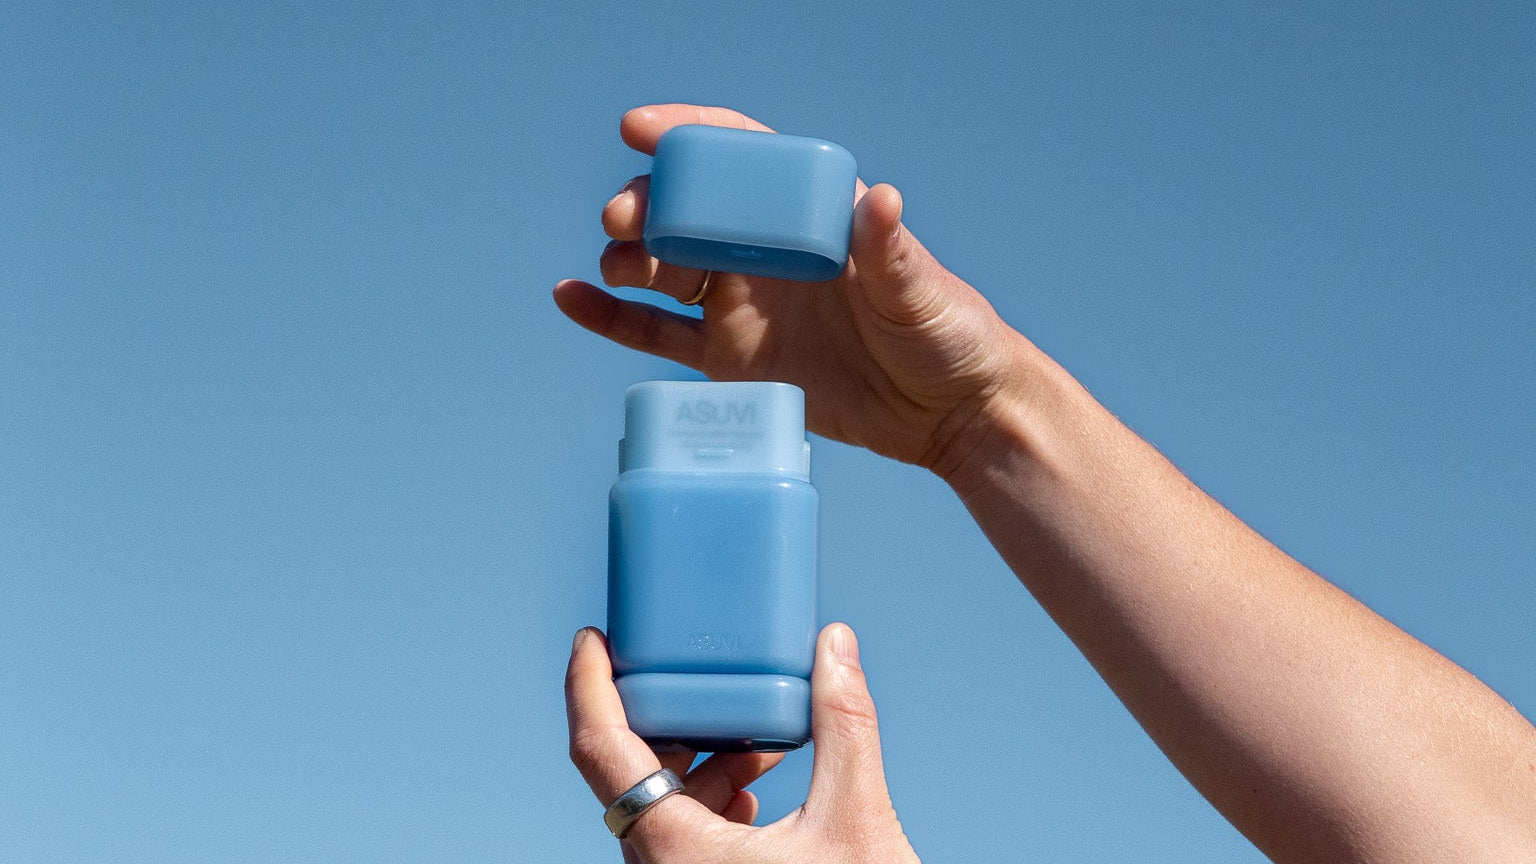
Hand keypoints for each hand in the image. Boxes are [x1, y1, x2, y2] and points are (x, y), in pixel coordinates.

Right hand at [552, 104, 1032, 471]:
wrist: (945, 412)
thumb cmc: (946, 335)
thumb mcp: (921, 291)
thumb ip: (892, 252)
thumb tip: (881, 199)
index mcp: (810, 216)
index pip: (741, 161)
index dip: (690, 139)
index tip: (641, 129)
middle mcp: (767, 251)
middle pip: (690, 213)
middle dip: (647, 205)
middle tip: (622, 216)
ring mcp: (742, 303)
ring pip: (663, 267)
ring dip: (627, 257)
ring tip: (612, 263)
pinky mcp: (727, 359)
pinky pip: (654, 332)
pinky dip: (609, 316)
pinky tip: (568, 297)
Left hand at [566, 623, 920, 863]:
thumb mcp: (856, 818)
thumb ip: (844, 724)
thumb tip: (835, 644)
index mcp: (672, 850)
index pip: (598, 750)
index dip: (586, 685)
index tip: (593, 638)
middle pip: (627, 774)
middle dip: (669, 718)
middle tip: (703, 674)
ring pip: (657, 809)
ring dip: (699, 762)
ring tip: (760, 740)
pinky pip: (679, 838)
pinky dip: (710, 800)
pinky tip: (757, 790)